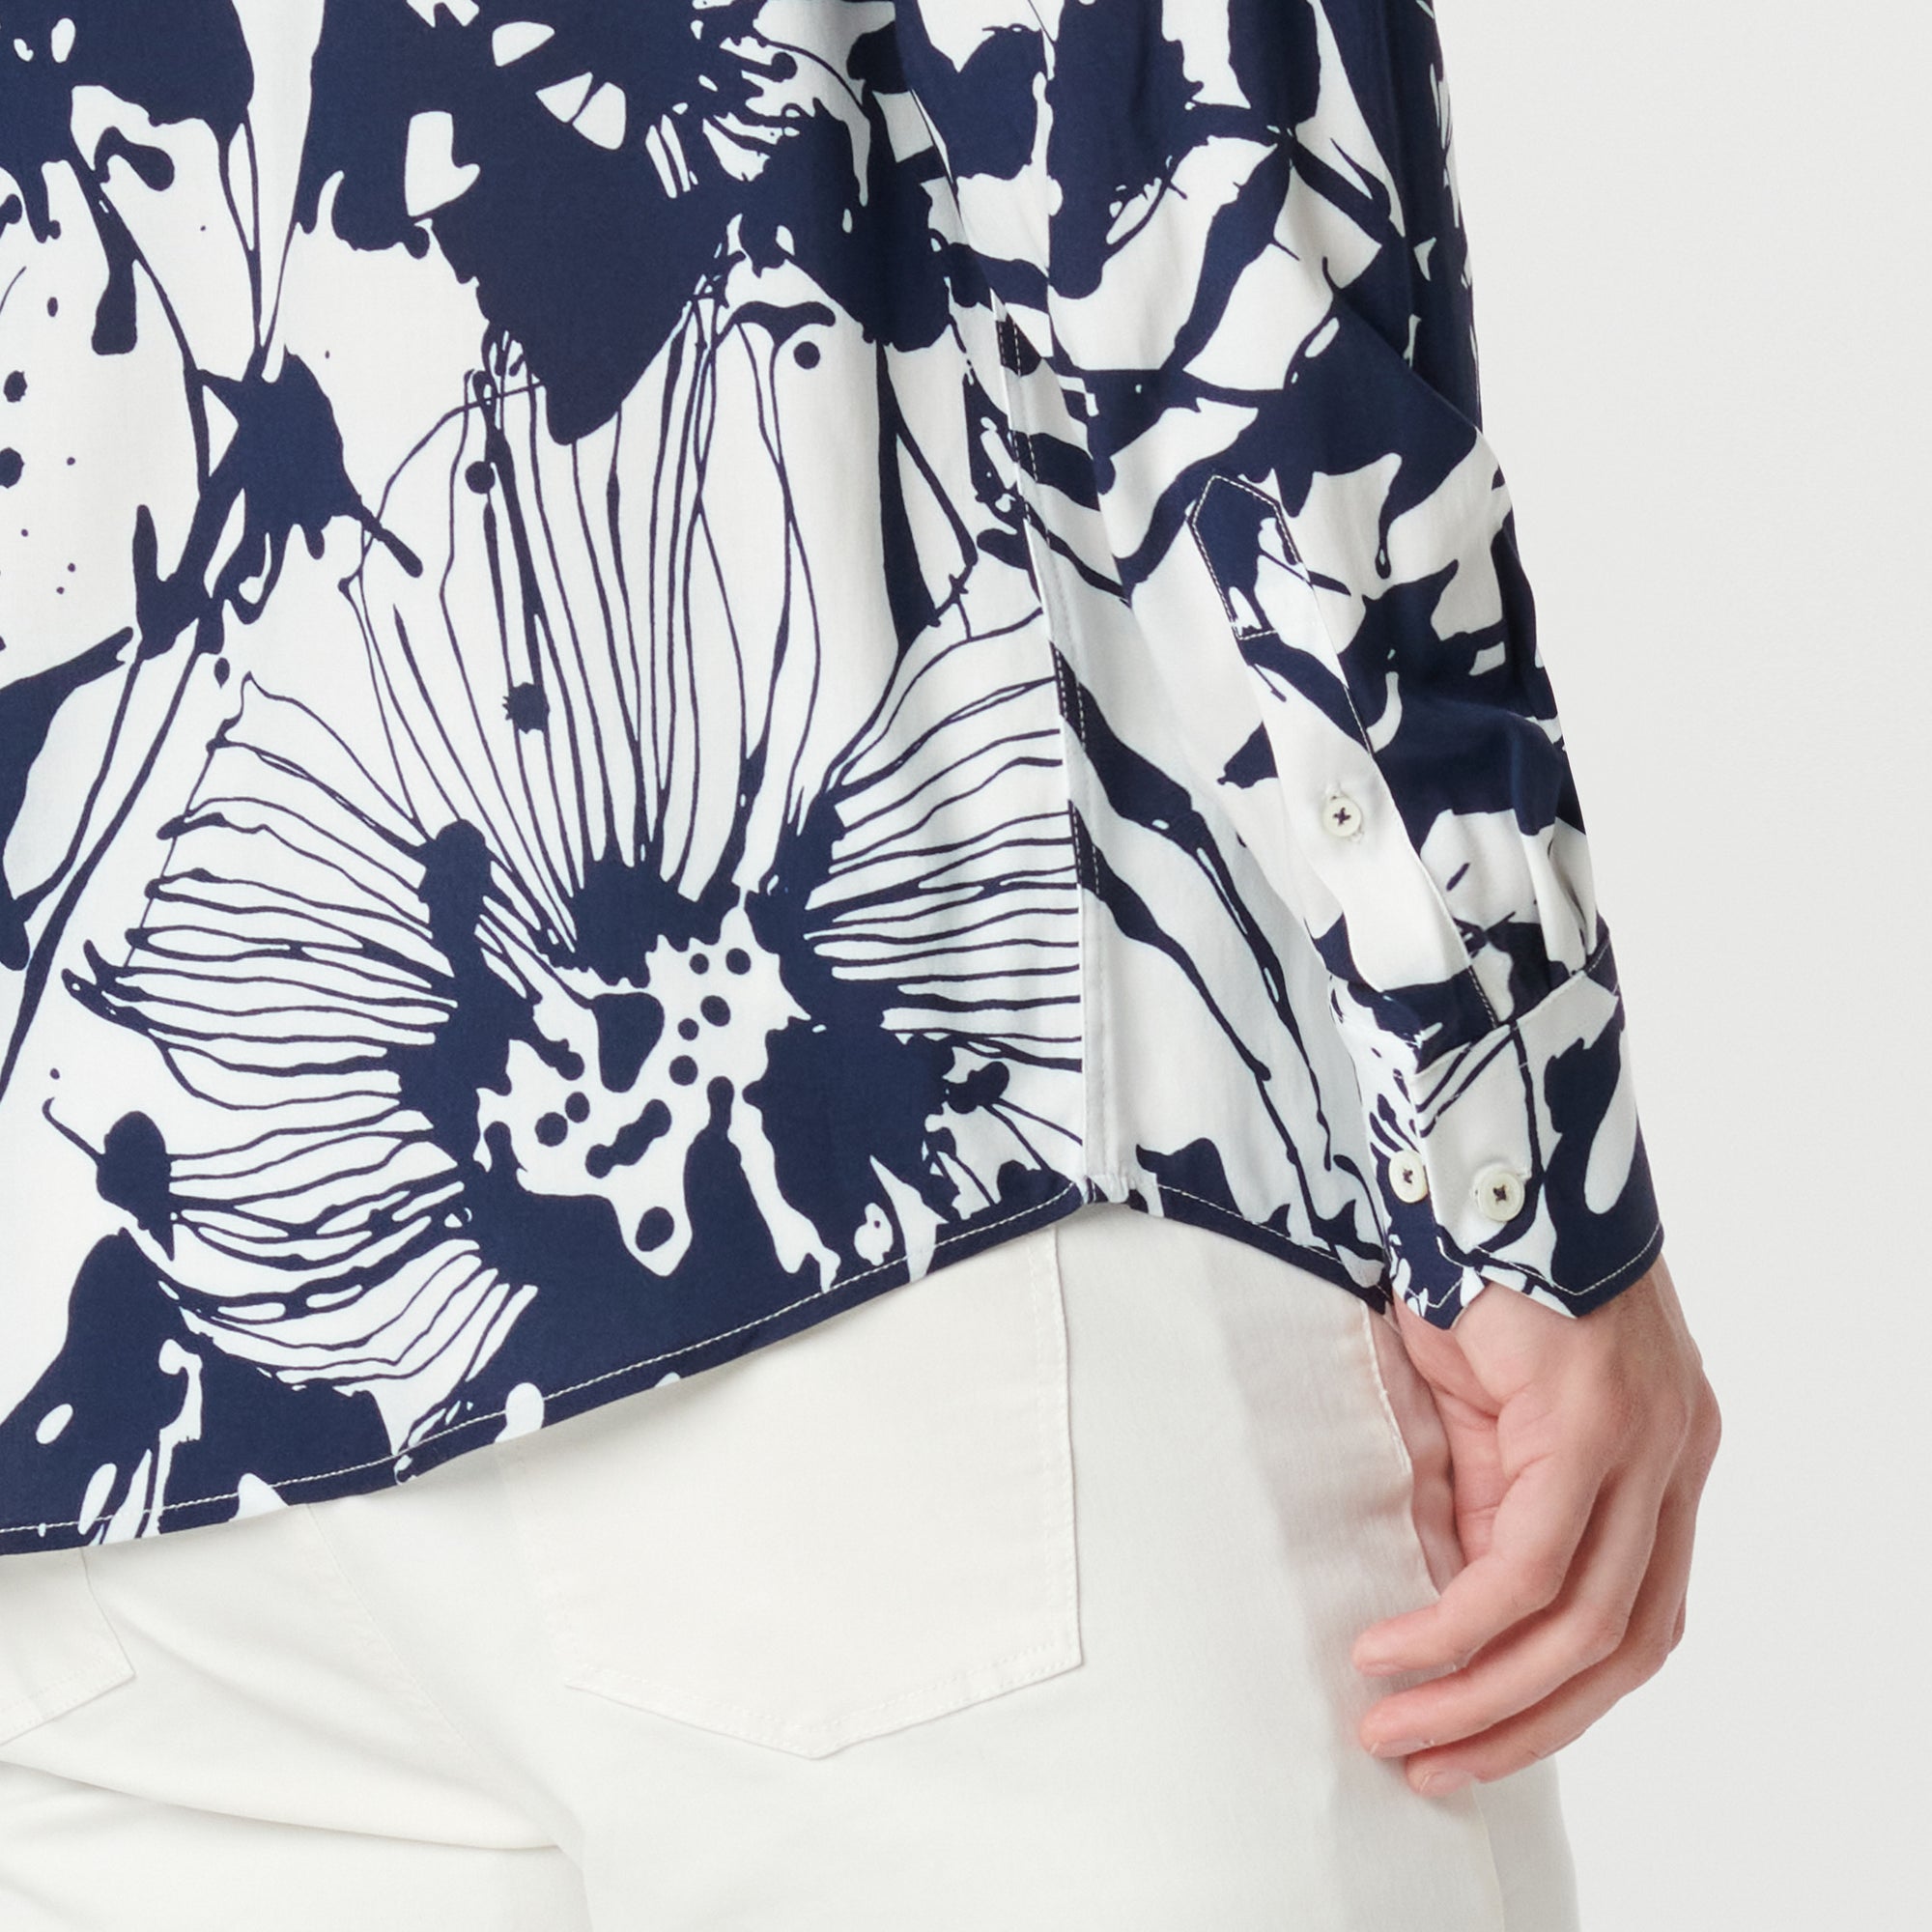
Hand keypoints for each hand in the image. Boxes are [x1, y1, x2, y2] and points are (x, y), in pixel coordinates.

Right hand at [1352, 1252, 1719, 1794]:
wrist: (1480, 1147)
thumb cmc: (1475, 1264)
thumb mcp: (1482, 1410)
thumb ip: (1486, 1501)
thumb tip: (1452, 1606)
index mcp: (1661, 1456)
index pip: (1634, 1616)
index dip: (1557, 1696)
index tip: (1469, 1736)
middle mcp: (1675, 1457)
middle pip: (1623, 1645)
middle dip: (1521, 1725)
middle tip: (1430, 1763)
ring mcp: (1646, 1440)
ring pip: (1586, 1625)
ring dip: (1483, 1694)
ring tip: (1397, 1723)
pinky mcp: (1593, 1419)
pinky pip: (1530, 1562)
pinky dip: (1461, 1623)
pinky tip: (1396, 1646)